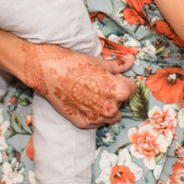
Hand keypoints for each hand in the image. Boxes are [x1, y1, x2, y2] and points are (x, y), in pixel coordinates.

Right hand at [21, 42, 135, 127]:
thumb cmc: (76, 64)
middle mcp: (110, 108)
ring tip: (91, 94)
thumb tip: (131, 60)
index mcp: (119, 91)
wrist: (51, 72)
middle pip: (121, 103)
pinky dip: (93, 114)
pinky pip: (96, 121)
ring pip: (110, 116)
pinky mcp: (83, 123)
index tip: (112, 78)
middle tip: (99, 84)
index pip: (131, 89)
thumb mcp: (101, 62)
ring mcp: (97, 118)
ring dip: (105, 107)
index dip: (122, 82)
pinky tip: (82, 101)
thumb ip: (118, 65)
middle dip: (114, 95)